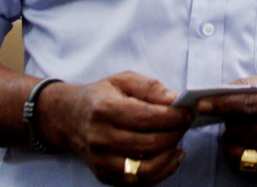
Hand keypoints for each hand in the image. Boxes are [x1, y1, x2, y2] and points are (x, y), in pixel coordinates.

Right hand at [35, 72, 190, 185]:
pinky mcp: (105, 175)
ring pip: (146, 168)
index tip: (187, 111)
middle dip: (175, 134)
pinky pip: (140, 182)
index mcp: (105, 109)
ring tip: (178, 140)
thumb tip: (176, 100)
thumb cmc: (100, 97)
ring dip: (170, 155)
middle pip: (149, 144)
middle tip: (185, 123)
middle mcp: (100, 138)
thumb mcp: (123, 80)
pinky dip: (162, 171)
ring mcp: (101, 160)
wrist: (69, 118)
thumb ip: (151, 88)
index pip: (147, 118)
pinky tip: (170, 156)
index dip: (173, 117)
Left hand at [196, 73, 256, 181]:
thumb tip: (220, 91)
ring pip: (237, 148)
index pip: (247, 106)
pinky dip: (237, 152)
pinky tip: (244, 143)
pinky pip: (243, 164)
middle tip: (230, 114)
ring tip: (239, 129)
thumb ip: (249, 84)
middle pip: (239, 128)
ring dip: (231, 137)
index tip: (201, 104)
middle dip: (227, 120)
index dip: (222, 105)